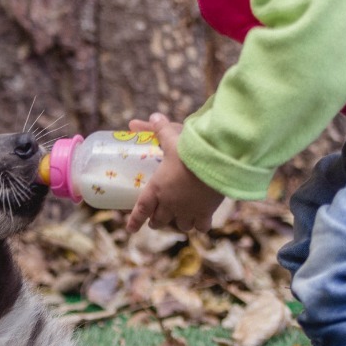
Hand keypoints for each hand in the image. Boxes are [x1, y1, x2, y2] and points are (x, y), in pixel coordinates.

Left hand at [127, 112, 223, 233]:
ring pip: (180, 226)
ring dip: (179, 223)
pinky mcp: (206, 212)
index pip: (141, 210)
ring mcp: (188, 210)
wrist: (215, 162)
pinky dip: (200, 225)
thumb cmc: (189, 151)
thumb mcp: (171, 137)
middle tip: (156, 220)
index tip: (130, 229)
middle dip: (157, 222)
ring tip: (180, 220)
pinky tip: (201, 222)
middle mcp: (170, 204)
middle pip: (160, 221)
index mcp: (156, 188)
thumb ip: (160, 128)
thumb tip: (152, 116)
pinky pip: (201, 226)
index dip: (135, 221)